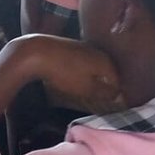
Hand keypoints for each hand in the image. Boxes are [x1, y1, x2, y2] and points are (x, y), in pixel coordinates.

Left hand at [6, 35, 123, 112]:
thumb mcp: (86, 88)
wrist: (36, 52)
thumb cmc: (64, 72)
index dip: (116, 96)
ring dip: (93, 80)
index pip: (118, 81)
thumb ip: (104, 92)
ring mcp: (83, 47)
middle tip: (99, 102)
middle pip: (106, 73)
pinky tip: (73, 80)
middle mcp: (98, 51)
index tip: (112, 107)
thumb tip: (117, 94)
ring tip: (86, 94)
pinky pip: (82, 63)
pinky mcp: (70, 47)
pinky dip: (81, 73)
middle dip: (104, 87)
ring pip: (94, 68)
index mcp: (105, 60)